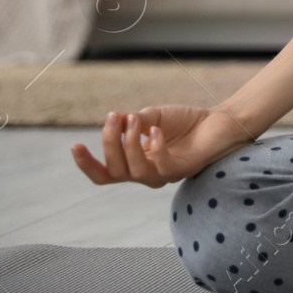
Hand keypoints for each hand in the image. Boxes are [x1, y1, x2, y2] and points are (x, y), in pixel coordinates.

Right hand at [70, 105, 255, 187]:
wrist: (218, 120)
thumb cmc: (185, 122)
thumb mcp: (152, 117)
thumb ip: (132, 122)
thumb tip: (115, 121)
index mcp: (135, 163)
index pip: (105, 174)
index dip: (87, 165)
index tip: (74, 145)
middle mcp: (147, 173)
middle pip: (115, 172)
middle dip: (109, 145)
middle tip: (113, 118)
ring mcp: (165, 174)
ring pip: (136, 172)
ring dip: (130, 144)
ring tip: (134, 120)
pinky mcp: (183, 171)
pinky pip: (163, 167)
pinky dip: (155, 147)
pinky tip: (155, 130)